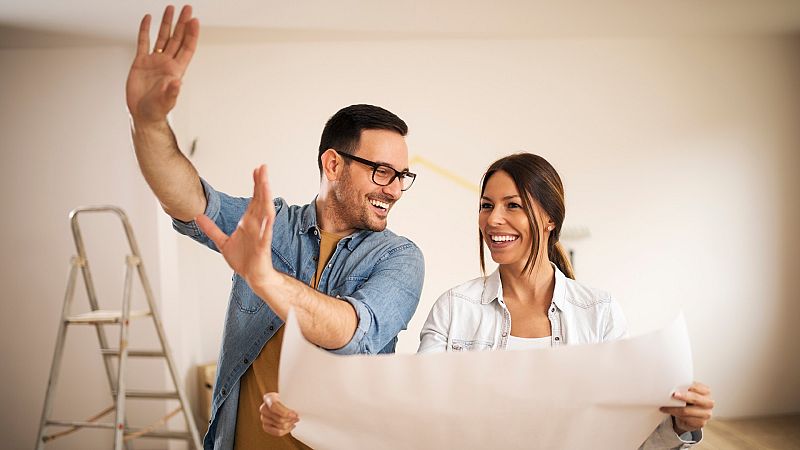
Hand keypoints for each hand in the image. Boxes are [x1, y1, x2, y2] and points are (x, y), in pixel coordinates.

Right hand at [126, 5, 198, 123]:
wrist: (142, 114)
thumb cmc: (157, 110)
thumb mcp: (166, 101)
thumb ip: (172, 92)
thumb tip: (177, 82)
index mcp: (176, 70)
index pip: (186, 48)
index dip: (191, 34)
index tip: (194, 20)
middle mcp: (167, 62)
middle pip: (177, 38)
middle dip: (182, 23)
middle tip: (187, 7)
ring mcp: (154, 61)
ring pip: (162, 37)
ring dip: (167, 23)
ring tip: (170, 8)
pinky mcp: (141, 62)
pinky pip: (143, 42)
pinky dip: (145, 29)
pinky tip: (148, 18)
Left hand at [196, 165, 278, 289]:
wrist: (253, 277)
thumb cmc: (244, 260)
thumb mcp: (222, 242)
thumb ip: (211, 229)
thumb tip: (198, 216)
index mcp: (248, 223)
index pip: (254, 199)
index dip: (255, 184)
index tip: (256, 170)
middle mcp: (256, 225)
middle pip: (260, 200)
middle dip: (262, 184)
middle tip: (263, 168)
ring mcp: (260, 234)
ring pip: (264, 212)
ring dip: (266, 198)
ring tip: (266, 184)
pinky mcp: (262, 246)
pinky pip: (265, 233)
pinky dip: (267, 223)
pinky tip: (269, 213)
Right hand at [259, 392, 298, 436]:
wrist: (281, 402)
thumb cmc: (286, 398)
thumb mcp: (288, 395)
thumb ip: (291, 399)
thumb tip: (299, 406)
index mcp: (268, 398)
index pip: (274, 406)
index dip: (285, 412)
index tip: (295, 414)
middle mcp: (264, 408)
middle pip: (279, 419)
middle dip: (290, 419)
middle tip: (297, 417)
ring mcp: (263, 418)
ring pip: (279, 426)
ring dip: (290, 424)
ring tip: (295, 420)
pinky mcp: (265, 426)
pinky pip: (277, 432)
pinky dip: (286, 431)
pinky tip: (291, 426)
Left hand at [660, 382, 713, 434]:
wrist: (690, 416)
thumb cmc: (688, 402)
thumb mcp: (688, 392)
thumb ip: (684, 388)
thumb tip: (673, 386)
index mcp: (706, 391)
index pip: (696, 387)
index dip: (686, 387)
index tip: (678, 387)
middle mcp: (708, 402)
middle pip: (694, 398)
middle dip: (683, 396)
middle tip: (673, 395)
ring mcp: (706, 414)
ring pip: (687, 411)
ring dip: (674, 409)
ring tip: (665, 407)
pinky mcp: (701, 423)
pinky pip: (686, 419)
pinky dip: (676, 416)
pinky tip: (670, 413)